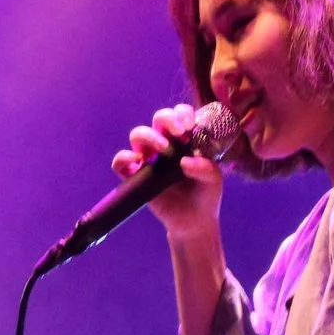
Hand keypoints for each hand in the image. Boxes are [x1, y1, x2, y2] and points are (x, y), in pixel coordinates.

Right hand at [114, 104, 224, 242]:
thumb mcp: (213, 180)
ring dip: (150, 136)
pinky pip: (120, 163)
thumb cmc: (205, 195)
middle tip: (180, 133)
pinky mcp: (136, 176)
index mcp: (184, 139)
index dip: (183, 114)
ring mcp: (148, 159)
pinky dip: (123, 159)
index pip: (180, 115)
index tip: (190, 126)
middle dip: (167, 119)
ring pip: (138, 135)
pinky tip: (137, 163)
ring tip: (164, 149)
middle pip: (158, 118)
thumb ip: (206, 169)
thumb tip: (185, 161)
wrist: (194, 221)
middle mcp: (165, 144)